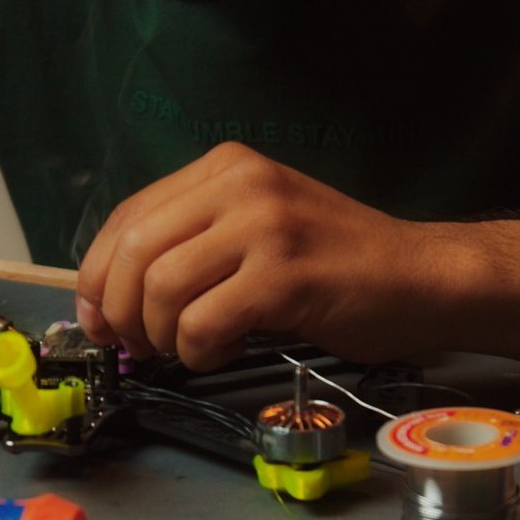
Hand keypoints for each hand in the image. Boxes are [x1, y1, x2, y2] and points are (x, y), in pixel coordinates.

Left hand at [75, 142, 460, 368]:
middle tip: (133, 346)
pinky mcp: (284, 274)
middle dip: (118, 312)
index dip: (96, 275)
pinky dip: (198, 350)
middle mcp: (240, 185)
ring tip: (186, 348)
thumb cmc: (338, 265)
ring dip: (160, 335)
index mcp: (225, 168)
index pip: (127, 217)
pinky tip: (221, 351)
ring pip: (160, 288)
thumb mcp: (258, 227)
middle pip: (132, 251)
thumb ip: (194, 241)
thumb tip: (113, 294)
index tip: (98, 318)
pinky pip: (203, 321)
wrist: (422, 278)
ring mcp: (264, 226)